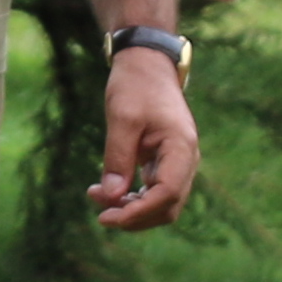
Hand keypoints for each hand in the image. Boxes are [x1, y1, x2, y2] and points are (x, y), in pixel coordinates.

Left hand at [88, 43, 200, 234]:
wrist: (146, 64)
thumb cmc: (136, 85)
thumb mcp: (122, 118)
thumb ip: (117, 157)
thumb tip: (112, 197)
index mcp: (181, 147)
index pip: (167, 195)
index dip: (139, 213)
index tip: (108, 217)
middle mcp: (185, 160)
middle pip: (167, 207)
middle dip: (134, 216)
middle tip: (100, 214)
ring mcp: (177, 163)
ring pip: (160, 204)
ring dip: (131, 208)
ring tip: (97, 196)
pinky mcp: (165, 163)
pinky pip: (153, 192)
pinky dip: (131, 197)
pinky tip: (106, 191)